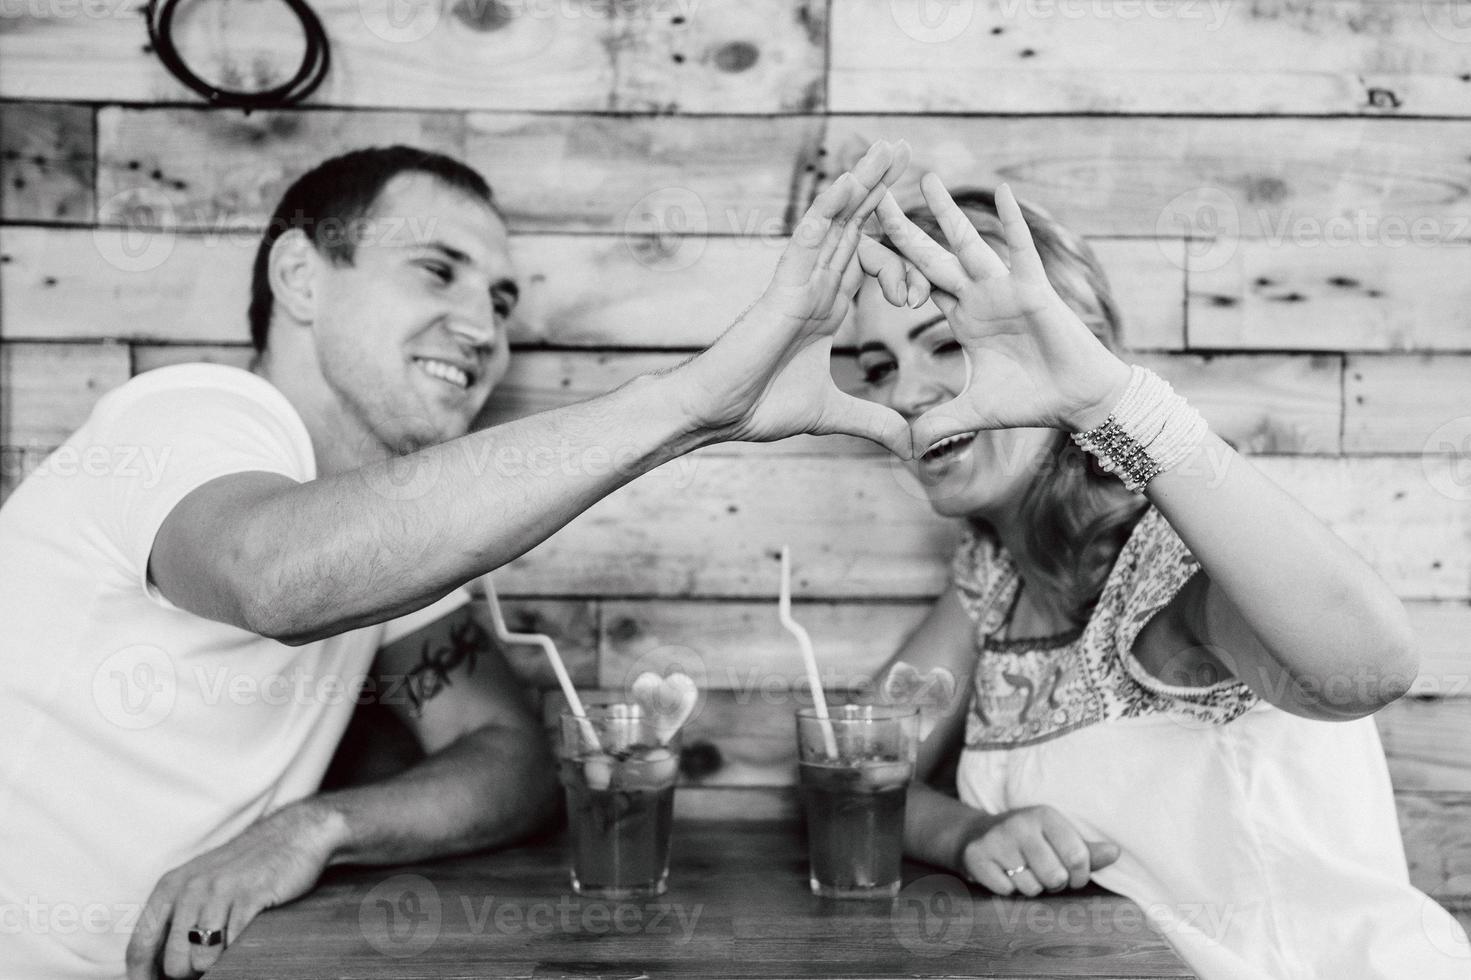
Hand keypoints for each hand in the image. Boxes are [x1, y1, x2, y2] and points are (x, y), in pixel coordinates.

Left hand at [125, 802, 342, 978]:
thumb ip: (175, 917)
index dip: (142, 976)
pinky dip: (240, 952)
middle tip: (210, 962)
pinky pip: (235, 945)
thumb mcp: (199, 883)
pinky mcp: (252, 897)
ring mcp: (221, 892)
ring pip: (203, 960)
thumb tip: (159, 965)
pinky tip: (247, 938)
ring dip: (218, 964)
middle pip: (174, 963)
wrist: (293, 834)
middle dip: (192, 973)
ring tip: (230, 949)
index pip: (139, 946)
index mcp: (171, 887)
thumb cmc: (244, 867)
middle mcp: (191, 889)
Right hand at [675, 139, 926, 458]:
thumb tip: (910, 445)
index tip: (923, 230)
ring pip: (834, 222)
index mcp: (825, 308)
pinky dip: (827, 212)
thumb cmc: (758, 406)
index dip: (897, 245)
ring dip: (862, 183)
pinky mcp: (781, 289)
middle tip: (904, 148)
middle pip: (853, 226)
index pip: (867, 261)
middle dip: (879, 188)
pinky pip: (807, 241)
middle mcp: (814, 286)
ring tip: (888, 148)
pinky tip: (848, 182)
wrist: (716, 413)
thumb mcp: (833, 415)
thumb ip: (873, 422)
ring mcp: (798, 282)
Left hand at [876, 175, 1132, 452]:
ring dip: (949, 210)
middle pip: (932, 255)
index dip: (889, 267)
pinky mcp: (1034, 291)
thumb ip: (939, 423)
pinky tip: (1001, 191)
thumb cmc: (1031, 400)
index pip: (917, 283)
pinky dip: (1014, 223)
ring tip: (927, 176)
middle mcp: (979, 295)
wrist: (1077, 402)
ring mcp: (1006, 289)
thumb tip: (906, 447)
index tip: (857, 245)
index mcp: (961, 316)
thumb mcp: (972, 412)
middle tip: (876, 195)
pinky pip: (1022, 251)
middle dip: (905, 227)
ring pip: (969, 243)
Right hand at [959, 805, 1119, 896]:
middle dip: (1053, 883)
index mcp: (1045, 815)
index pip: (1078, 856)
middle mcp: (1020, 824)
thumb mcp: (1057, 838)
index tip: (1074, 876)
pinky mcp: (976, 856)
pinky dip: (1007, 888)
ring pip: (1030, 887)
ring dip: (1029, 886)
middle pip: (1055, 876)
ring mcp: (996, 839)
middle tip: (1044, 873)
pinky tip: (1002, 873)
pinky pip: (1005, 890)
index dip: (1080, 876)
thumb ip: (1087, 850)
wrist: (977, 834)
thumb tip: (1115, 852)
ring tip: (1022, 871)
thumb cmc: (1028, 840)